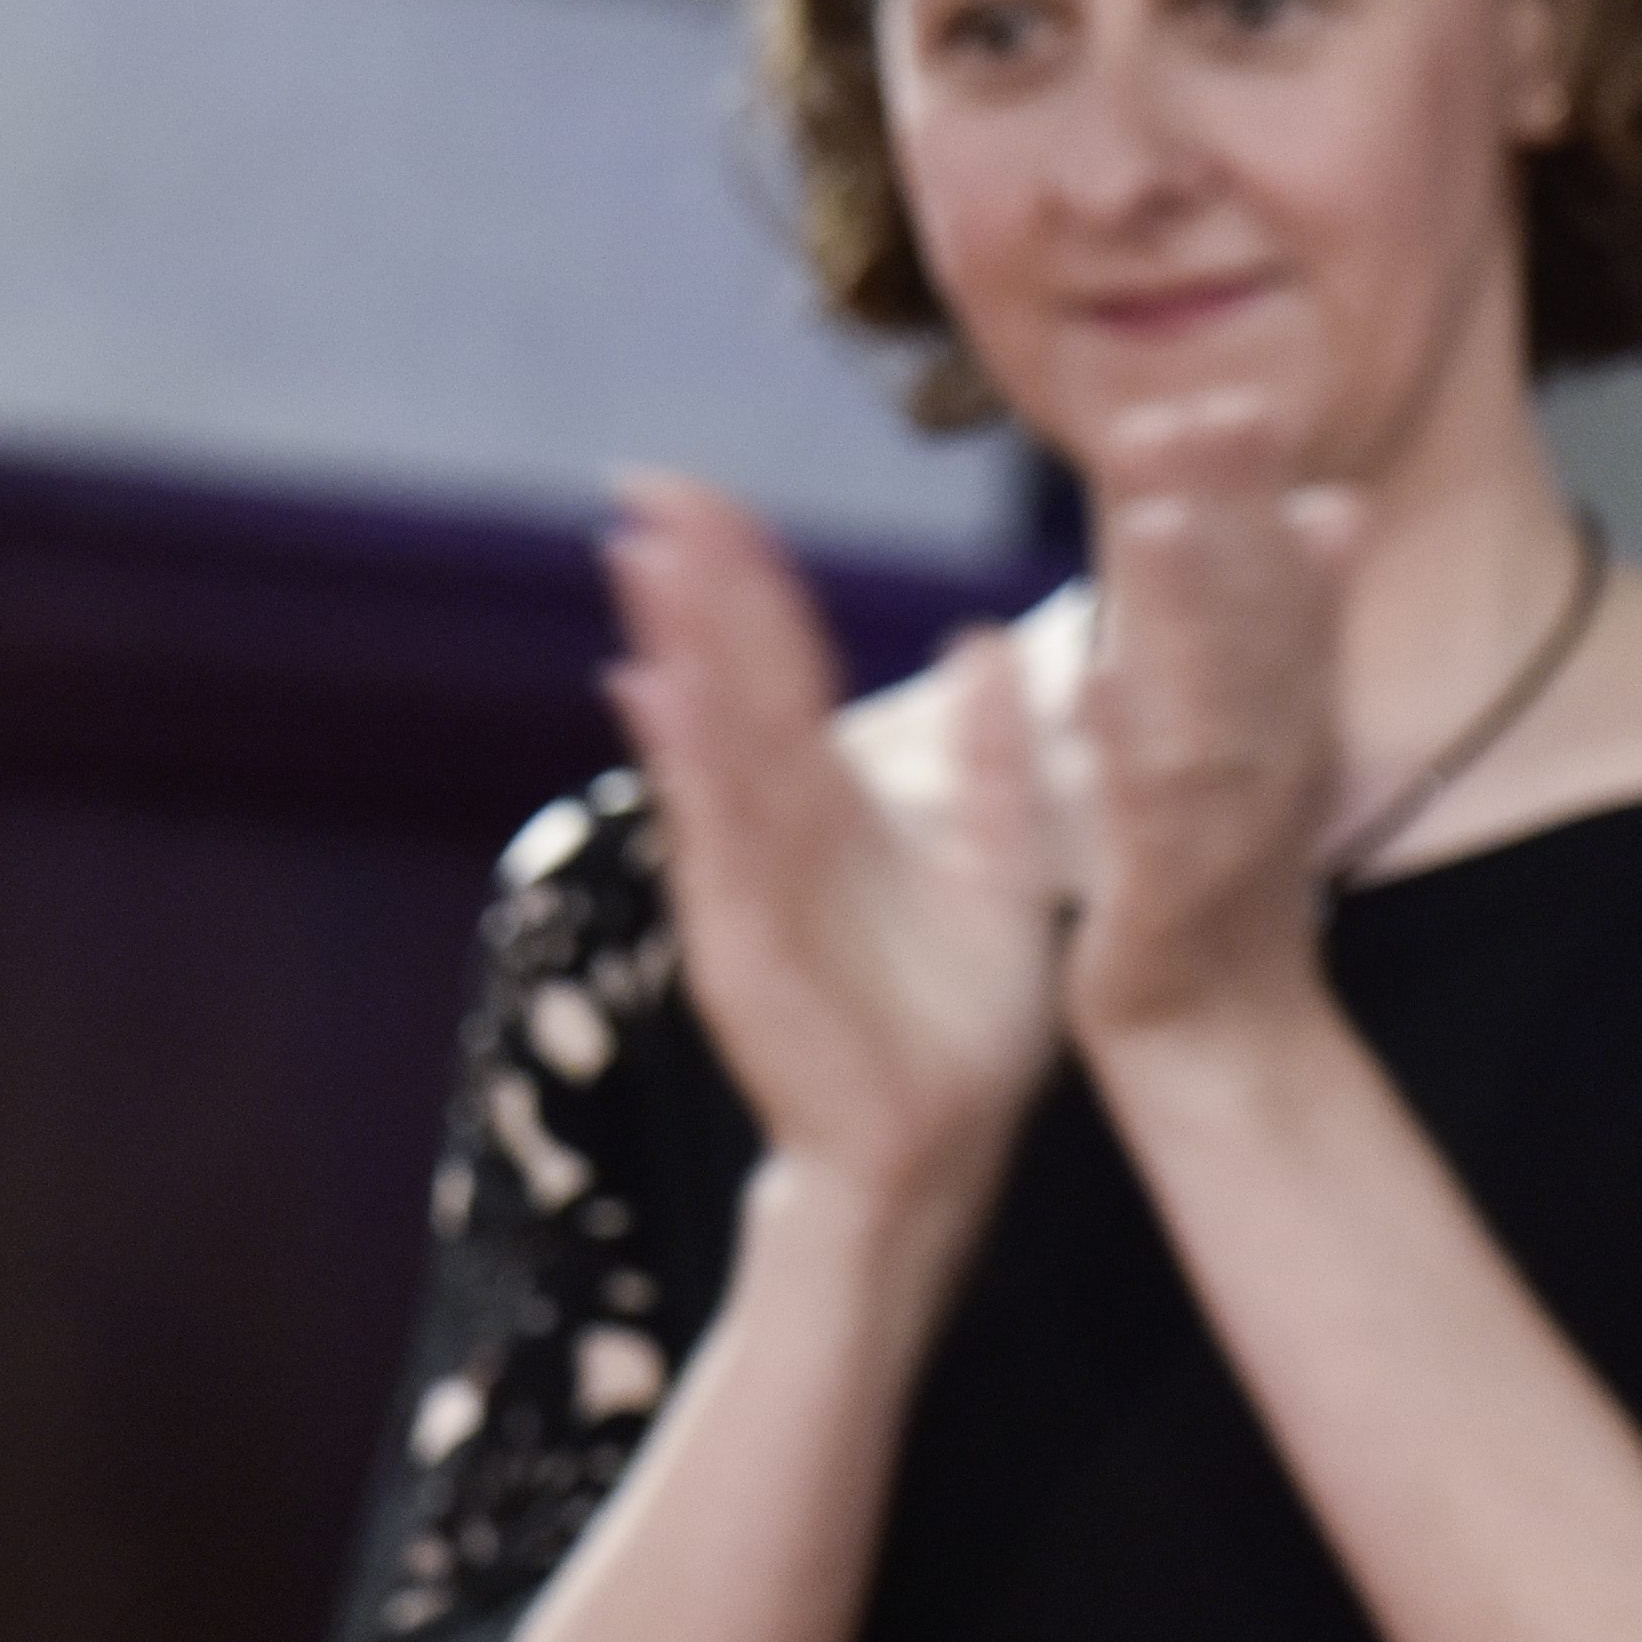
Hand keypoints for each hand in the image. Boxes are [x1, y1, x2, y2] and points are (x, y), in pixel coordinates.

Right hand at [604, 468, 1064, 1230]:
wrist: (938, 1157)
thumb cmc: (959, 1032)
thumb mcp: (998, 867)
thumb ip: (996, 760)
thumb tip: (984, 639)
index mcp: (833, 814)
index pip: (781, 670)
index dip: (748, 581)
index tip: (708, 495)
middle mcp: (777, 837)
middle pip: (730, 683)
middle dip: (693, 584)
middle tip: (645, 484)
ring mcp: (750, 888)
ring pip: (711, 742)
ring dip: (676, 644)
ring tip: (642, 554)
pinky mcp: (743, 945)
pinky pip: (713, 836)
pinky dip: (685, 761)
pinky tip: (655, 690)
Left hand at [1046, 391, 1361, 1049]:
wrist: (1217, 1035)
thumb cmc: (1219, 878)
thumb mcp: (1259, 734)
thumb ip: (1282, 624)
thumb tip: (1332, 505)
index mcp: (1278, 707)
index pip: (1273, 575)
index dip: (1258, 484)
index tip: (1230, 384)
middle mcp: (1270, 750)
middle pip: (1257, 616)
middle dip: (1235, 511)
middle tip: (1205, 403)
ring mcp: (1227, 822)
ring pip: (1214, 699)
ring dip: (1191, 609)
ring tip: (1160, 517)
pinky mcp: (1168, 894)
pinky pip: (1153, 816)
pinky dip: (1130, 748)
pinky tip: (1095, 682)